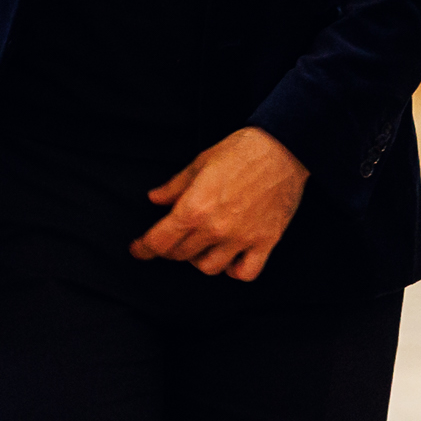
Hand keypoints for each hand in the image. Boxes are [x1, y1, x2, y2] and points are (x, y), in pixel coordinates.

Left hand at [129, 127, 308, 281]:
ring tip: (201, 245)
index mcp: (195, 206)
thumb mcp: (200, 162)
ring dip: (199, 259)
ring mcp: (241, 238)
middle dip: (170, 249)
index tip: (138, 249)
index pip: (160, 240)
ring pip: (209, 268)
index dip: (144, 247)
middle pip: (181, 255)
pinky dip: (234, 270)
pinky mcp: (265, 242)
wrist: (283, 148)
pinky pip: (245, 273)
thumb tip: (155, 199)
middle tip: (171, 239)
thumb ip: (175, 186)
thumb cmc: (240, 150)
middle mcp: (215, 228)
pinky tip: (230, 258)